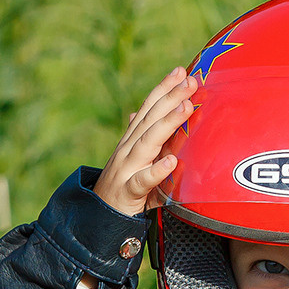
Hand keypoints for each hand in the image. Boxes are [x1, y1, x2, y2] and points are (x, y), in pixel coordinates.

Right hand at [93, 67, 193, 215]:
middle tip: (190, 80)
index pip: (148, 109)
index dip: (163, 88)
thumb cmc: (123, 187)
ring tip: (186, 108)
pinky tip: (171, 161)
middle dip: (170, 97)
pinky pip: (143, 181)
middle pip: (150, 119)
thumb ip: (140, 137)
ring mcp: (126, 169)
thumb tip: (137, 112)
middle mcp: (128, 149)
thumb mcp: (133, 159)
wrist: (98, 217)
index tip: (181, 71)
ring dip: (167, 123)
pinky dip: (156, 171)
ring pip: (147, 143)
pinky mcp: (128, 192)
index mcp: (131, 140)